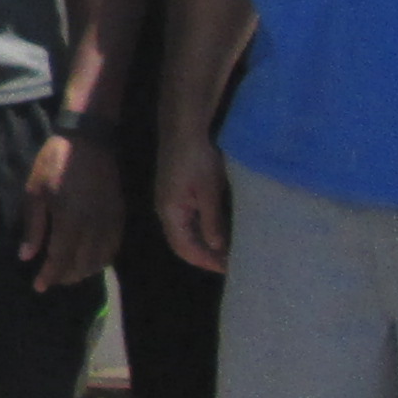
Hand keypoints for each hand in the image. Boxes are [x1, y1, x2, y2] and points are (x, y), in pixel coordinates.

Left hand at [23, 125, 122, 292]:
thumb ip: (33, 227)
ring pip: (100, 259)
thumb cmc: (54, 163)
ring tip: (69, 274)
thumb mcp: (35, 192)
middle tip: (53, 280)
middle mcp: (93, 226)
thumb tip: (26, 257)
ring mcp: (109, 221)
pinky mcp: (119, 215)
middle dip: (66, 277)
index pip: (60, 259)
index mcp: (69, 220)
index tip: (39, 287)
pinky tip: (91, 262)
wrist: (89, 140)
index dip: (49, 276)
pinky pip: (114, 247)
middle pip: (82, 264)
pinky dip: (102, 260)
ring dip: (85, 272)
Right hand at [158, 132, 231, 276]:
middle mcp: (166, 211)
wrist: (184, 129)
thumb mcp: (208, 191)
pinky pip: (187, 221)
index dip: (206, 261)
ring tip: (228, 250)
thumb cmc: (197, 159)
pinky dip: (202, 230)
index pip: (185, 249)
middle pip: (182, 244)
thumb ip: (212, 221)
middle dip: (205, 256)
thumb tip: (217, 248)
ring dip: (204, 244)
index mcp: (171, 213)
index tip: (230, 268)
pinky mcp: (176, 193)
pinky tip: (219, 229)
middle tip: (231, 263)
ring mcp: (169, 201)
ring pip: (185, 233)